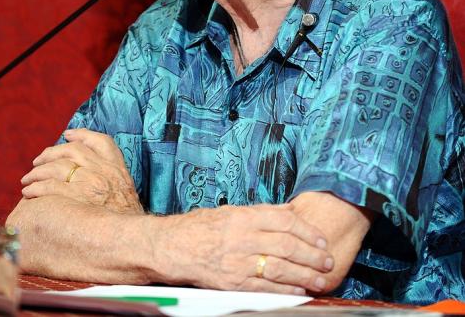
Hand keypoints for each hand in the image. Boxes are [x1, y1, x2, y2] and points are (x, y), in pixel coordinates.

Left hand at [21, 128, 143, 214]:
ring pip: (57, 166)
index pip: (101, 141)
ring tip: (28, 179)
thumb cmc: (129, 220)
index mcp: (117, 168)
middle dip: (51, 153)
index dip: (82, 134)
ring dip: (38, 171)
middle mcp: (103, 171)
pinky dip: (36, 187)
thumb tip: (92, 179)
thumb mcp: (127, 192)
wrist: (132, 238)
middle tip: (38, 161)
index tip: (68, 135)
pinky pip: (49, 187)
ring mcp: (90, 183)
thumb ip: (112, 180)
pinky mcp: (76, 198)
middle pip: (73, 150)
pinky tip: (29, 193)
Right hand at [146, 203, 333, 294]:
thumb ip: (261, 213)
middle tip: (328, 260)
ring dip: (305, 275)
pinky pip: (265, 289)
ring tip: (321, 279)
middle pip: (287, 245)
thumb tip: (289, 212)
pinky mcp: (232, 283)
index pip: (285, 221)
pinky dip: (286, 291)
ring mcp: (238, 262)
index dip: (308, 230)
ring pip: (280, 268)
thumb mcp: (232, 211)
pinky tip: (299, 291)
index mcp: (244, 216)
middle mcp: (243, 238)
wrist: (173, 247)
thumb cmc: (202, 226)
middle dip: (312, 254)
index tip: (321, 239)